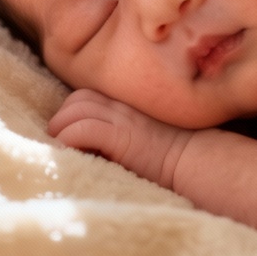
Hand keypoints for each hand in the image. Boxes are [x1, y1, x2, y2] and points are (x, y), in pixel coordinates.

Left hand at [48, 87, 191, 187]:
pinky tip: (72, 154)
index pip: (88, 95)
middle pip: (77, 99)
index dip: (73, 113)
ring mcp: (121, 119)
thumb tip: (96, 147)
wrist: (195, 159)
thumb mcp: (145, 132)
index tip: (72, 135)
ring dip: (61, 130)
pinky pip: (82, 130)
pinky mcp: (121, 137)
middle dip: (62, 119)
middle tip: (61, 142)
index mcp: (127, 104)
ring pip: (74, 111)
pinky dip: (69, 140)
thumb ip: (123, 129)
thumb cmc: (174, 153)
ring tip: (63, 150)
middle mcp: (122, 106)